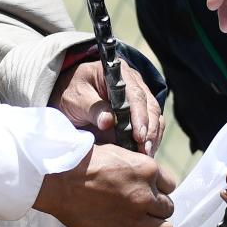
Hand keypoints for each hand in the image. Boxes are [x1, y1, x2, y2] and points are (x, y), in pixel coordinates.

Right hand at [34, 143, 175, 226]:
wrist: (56, 180)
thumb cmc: (82, 163)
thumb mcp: (118, 154)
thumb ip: (139, 171)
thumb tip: (150, 184)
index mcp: (147, 171)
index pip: (171, 185)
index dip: (159, 189)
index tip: (149, 190)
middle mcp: (145, 196)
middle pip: (168, 209)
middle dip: (157, 208)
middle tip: (142, 207)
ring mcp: (133, 220)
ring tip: (141, 224)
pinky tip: (110, 224)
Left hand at [49, 58, 164, 153]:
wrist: (70, 98)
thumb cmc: (72, 95)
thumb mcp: (75, 99)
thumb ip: (92, 109)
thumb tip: (108, 122)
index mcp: (118, 73)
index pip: (135, 94)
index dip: (139, 116)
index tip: (139, 136)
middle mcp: (134, 82)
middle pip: (150, 106)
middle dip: (150, 130)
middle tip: (145, 150)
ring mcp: (141, 96)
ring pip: (155, 116)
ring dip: (153, 136)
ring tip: (147, 154)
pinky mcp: (142, 111)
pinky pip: (154, 124)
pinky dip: (152, 138)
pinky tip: (147, 151)